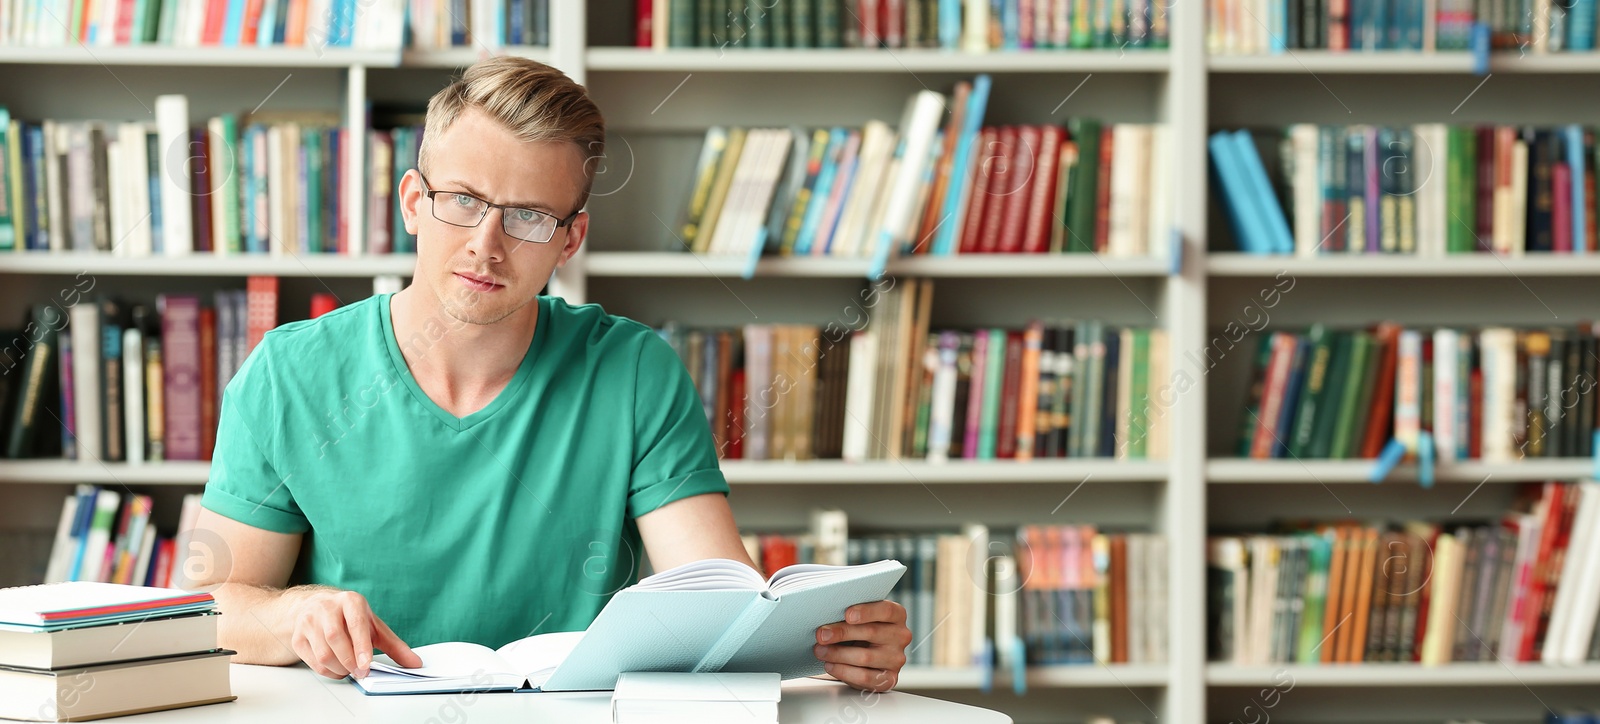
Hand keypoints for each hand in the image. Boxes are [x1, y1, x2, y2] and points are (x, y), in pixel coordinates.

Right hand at [289, 589, 421, 678]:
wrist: (317, 607)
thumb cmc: (350, 618)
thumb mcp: (374, 626)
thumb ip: (394, 645)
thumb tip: (415, 663)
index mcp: (350, 601)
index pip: (356, 624)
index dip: (361, 646)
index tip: (366, 665)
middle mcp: (327, 607)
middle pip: (336, 639)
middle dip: (350, 661)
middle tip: (361, 672)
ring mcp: (309, 621)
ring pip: (323, 653)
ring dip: (339, 668)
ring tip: (350, 669)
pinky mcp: (299, 637)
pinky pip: (312, 662)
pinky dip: (328, 671)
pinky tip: (337, 668)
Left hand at [813, 600, 910, 691]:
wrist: (866, 655)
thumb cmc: (860, 630)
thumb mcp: (859, 618)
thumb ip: (850, 614)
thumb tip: (826, 618)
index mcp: (897, 615)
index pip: (886, 610)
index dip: (866, 612)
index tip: (847, 615)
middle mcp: (900, 636)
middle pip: (872, 632)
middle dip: (842, 633)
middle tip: (822, 635)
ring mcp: (897, 658)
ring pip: (865, 657)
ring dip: (838, 654)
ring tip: (820, 651)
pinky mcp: (889, 679)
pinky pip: (864, 677)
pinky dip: (843, 671)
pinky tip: (830, 665)